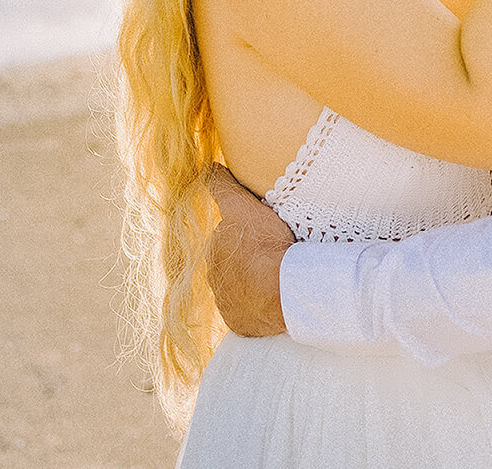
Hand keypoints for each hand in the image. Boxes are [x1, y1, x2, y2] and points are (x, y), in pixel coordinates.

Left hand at [203, 164, 293, 336]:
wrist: (282, 289)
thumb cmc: (264, 244)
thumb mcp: (241, 205)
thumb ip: (222, 186)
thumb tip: (209, 167)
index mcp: (213, 249)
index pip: (227, 237)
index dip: (246, 232)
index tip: (263, 232)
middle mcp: (214, 278)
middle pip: (233, 263)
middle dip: (248, 258)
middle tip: (274, 253)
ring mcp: (226, 304)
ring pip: (240, 288)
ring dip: (254, 283)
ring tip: (279, 276)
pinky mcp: (239, 323)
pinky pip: (249, 312)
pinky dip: (259, 306)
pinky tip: (276, 298)